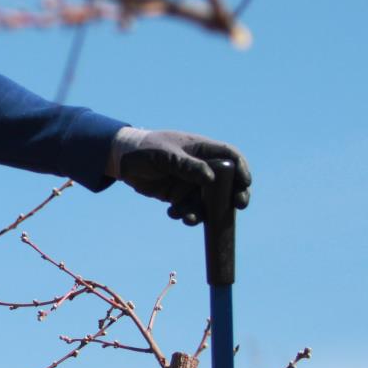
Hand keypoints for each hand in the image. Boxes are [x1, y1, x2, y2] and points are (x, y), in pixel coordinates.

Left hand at [116, 129, 251, 225]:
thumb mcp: (165, 155)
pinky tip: (174, 214)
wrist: (122, 161)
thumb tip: (210, 178)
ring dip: (203, 212)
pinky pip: (191, 209)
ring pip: (208, 201)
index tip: (245, 183)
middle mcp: (201, 167)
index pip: (230, 156)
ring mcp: (192, 183)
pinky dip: (186, 215)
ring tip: (189, 218)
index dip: (242, 169)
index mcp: (201, 149)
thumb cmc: (145, 150)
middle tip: (238, 207)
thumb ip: (186, 165)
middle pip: (227, 182)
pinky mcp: (180, 197)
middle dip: (233, 196)